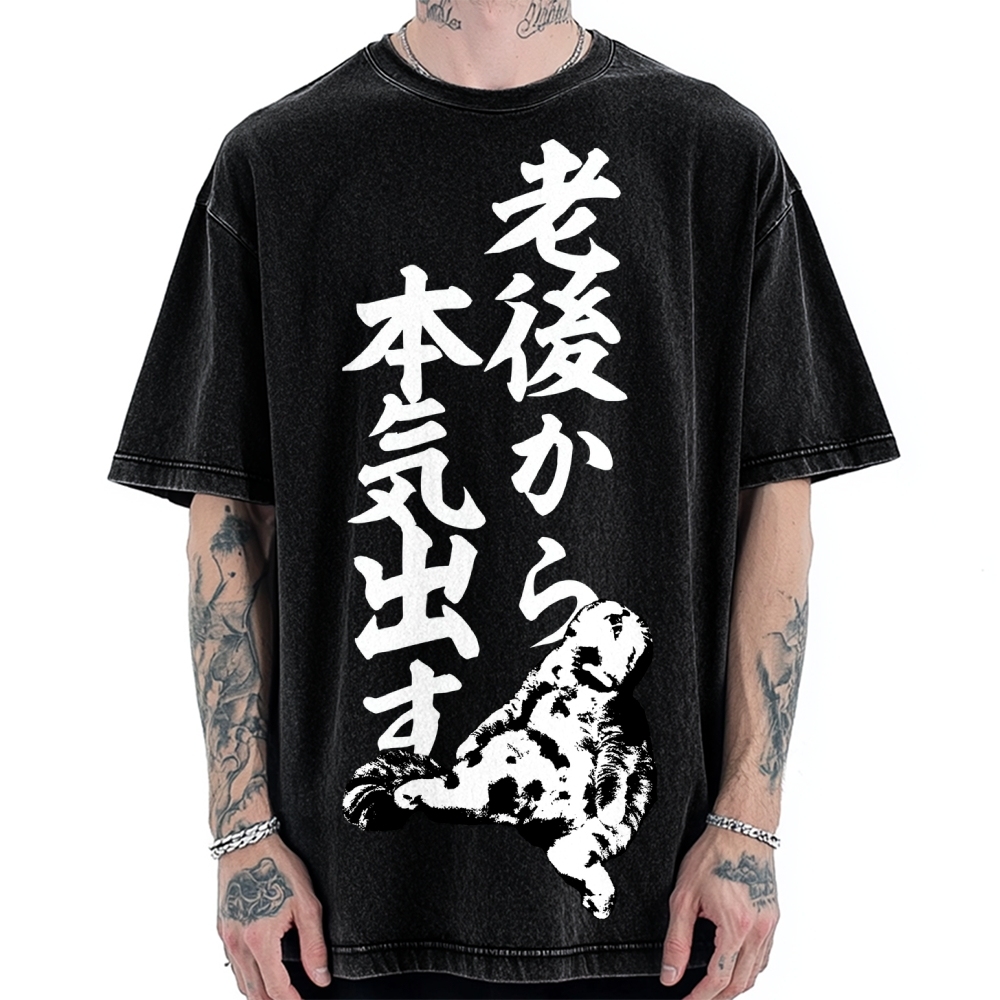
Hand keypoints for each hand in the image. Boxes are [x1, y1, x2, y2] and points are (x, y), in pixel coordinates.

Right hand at [217, 835, 330, 998]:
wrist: (247, 843)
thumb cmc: (278, 867)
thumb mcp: (306, 904)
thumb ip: (314, 945)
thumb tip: (320, 978)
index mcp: (259, 941)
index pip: (276, 990)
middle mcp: (238, 944)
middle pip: (254, 993)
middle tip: (292, 999)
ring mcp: (227, 937)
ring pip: (240, 981)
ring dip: (258, 993)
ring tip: (278, 992)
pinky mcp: (222, 928)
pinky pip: (232, 963)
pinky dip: (246, 976)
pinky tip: (259, 971)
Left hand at [660, 827, 778, 998]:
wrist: (742, 830)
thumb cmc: (714, 854)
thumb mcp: (684, 897)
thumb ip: (676, 940)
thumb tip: (670, 975)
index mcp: (735, 927)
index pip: (719, 979)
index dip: (700, 997)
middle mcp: (758, 931)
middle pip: (741, 983)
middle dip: (718, 996)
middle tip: (697, 997)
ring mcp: (769, 925)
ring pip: (756, 973)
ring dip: (735, 985)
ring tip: (713, 987)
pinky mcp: (773, 917)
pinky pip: (765, 956)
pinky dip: (749, 968)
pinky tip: (735, 965)